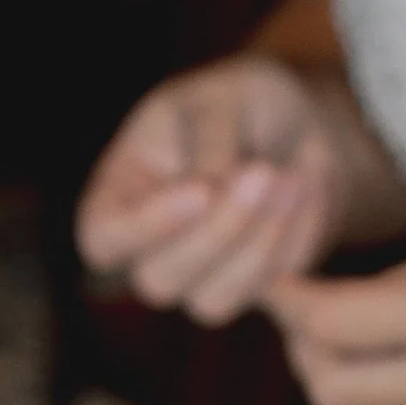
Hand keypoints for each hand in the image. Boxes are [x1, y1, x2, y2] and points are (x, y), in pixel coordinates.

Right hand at [77, 54, 360, 322]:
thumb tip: (210, 198)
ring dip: (257, 243)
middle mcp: (148, 249)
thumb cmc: (241, 103)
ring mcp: (196, 279)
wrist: (299, 125)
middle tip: (263, 171)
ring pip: (211, 302)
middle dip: (218, 230)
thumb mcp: (218, 102)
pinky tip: (304, 190)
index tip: (201, 191)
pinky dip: (289, 244)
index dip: (144, 227)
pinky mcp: (248, 290)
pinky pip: (263, 292)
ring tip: (290, 177)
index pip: (102, 237)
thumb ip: (208, 148)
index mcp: (117, 195)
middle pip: (159, 281)